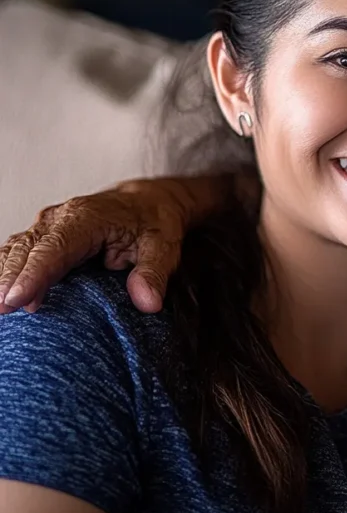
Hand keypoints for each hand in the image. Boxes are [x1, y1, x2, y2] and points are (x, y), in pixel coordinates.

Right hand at [0, 178, 196, 313]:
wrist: (147, 202)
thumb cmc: (153, 223)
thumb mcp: (163, 247)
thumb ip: (154, 273)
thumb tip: (148, 302)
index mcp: (88, 217)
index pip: (55, 247)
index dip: (34, 274)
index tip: (17, 299)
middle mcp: (60, 218)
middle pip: (27, 249)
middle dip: (9, 279)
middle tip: (2, 310)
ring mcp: (47, 226)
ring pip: (15, 249)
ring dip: (3, 276)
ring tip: (0, 308)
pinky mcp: (42, 237)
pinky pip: (17, 253)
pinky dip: (6, 271)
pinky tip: (3, 295)